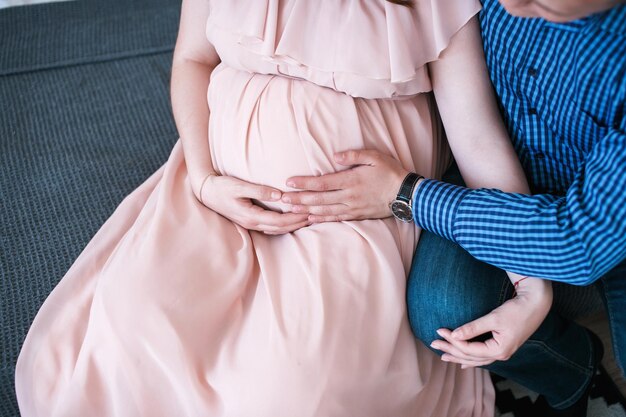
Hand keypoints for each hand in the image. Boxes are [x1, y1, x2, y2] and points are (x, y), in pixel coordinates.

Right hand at [199, 174, 309, 233]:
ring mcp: (251, 224)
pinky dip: (283, 225)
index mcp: (251, 216)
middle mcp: (252, 223)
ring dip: (292, 226)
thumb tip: (280, 195)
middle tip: (314, 216)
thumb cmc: (222, 187)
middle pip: (281, 228)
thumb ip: (259, 190)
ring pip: (276, 230)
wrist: (205, 192)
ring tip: (307, 219)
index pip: (279, 222)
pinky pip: (270, 227)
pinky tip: (291, 221)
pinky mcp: (250, 220)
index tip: (309, 212)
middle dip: (298, 223)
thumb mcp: (239, 186)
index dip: (295, 219)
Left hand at [281, 150, 408, 222]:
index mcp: (351, 180)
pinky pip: (336, 218)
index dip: (304, 183)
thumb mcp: (375, 157)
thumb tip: (335, 157)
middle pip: (318, 198)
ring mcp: (352, 207)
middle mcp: (349, 196)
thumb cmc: (390, 172)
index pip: (322, 182)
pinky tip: (310, 218)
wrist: (406, 194)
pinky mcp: (357, 215)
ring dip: (305, 209)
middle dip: (298, 198)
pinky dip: (321, 219)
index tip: (289, 182)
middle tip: (281, 199)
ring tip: (290, 209)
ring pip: (324, 210)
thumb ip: (354, 155)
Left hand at [430, 276, 552, 367]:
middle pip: (471, 356)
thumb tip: (455, 335)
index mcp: (499, 350)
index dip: (452, 341)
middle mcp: (501, 355)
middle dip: (451, 350)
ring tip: (443, 356)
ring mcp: (503, 352)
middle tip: (433, 344)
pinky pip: (484, 356)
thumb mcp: (493, 318)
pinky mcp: (503, 346)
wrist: (536, 304)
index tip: (438, 331)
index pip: (469, 349)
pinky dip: (472, 359)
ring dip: (459, 356)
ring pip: (476, 358)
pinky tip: (464, 363)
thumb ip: (473, 328)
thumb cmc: (516, 310)